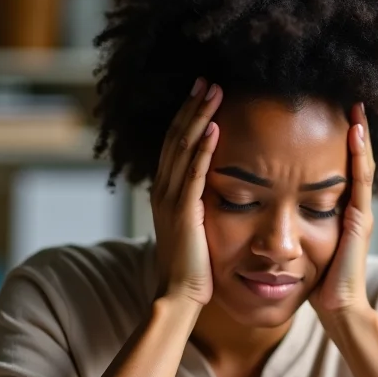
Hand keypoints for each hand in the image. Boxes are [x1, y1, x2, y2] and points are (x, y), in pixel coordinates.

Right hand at [151, 78, 222, 306]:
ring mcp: (171, 200)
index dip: (185, 118)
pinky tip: (214, 128)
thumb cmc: (192, 267)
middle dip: (191, 108)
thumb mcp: (192, 229)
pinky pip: (194, 174)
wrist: (179, 295)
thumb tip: (209, 193)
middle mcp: (163, 191)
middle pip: (175, 138)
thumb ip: (196, 207)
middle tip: (206, 80)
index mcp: (165, 193)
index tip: (200, 96)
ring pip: (182, 149)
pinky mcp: (184, 212)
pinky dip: (203, 149)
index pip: (173, 146)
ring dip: (198, 118)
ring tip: (212, 91)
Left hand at [310, 102, 374, 321]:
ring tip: (354, 105)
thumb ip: (298, 227)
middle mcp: (354, 208)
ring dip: (360, 134)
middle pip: (355, 161)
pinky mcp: (360, 220)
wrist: (337, 308)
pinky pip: (361, 180)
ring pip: (362, 164)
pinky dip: (359, 155)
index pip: (340, 170)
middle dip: (352, 131)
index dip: (337, 144)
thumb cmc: (319, 282)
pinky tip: (355, 131)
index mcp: (340, 212)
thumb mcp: (307, 246)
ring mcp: (360, 212)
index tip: (328, 115)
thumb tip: (275, 211)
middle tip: (346, 99)